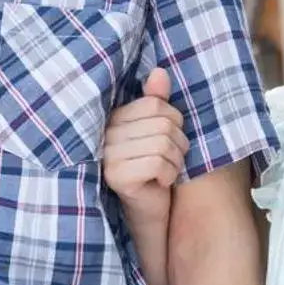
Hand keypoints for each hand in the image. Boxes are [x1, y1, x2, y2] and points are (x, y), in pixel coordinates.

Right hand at [103, 68, 187, 216]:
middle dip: (177, 144)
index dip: (173, 122)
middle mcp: (106, 133)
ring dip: (175, 162)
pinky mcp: (115, 176)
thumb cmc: (155, 170)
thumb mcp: (159, 133)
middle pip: (163, 124)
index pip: (156, 104)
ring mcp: (108, 155)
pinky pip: (157, 162)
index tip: (168, 141)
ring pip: (163, 143)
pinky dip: (169, 174)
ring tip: (165, 171)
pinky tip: (160, 182)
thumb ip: (157, 101)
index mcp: (115, 118)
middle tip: (169, 161)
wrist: (148, 212)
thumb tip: (160, 71)